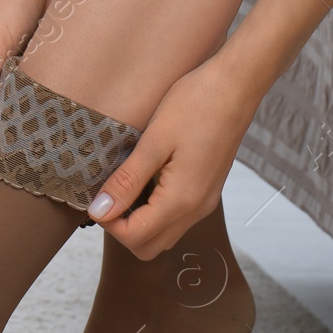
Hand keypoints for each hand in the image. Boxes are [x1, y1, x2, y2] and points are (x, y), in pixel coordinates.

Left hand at [85, 53, 261, 258]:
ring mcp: (205, 202)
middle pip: (150, 247)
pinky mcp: (208, 191)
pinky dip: (155, 211)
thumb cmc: (195, 105)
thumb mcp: (154, 141)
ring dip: (139, 222)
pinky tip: (145, 181)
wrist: (236, 85)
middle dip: (122, 230)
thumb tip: (100, 211)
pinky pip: (177, 218)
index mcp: (182, 199)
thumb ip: (127, 181)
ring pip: (164, 235)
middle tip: (109, 195)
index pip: (136, 238)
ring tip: (125, 186)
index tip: (97, 197)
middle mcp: (197, 209)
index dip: (109, 224)